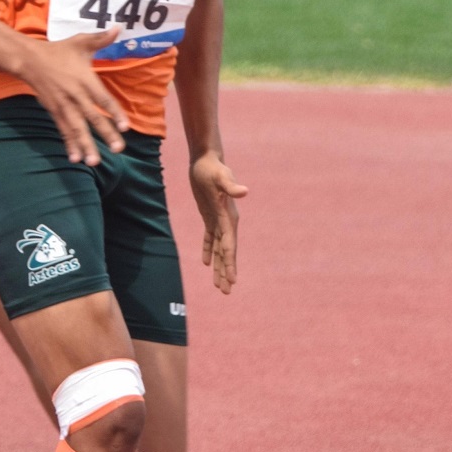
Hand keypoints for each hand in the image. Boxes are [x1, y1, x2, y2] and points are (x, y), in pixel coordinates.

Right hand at [19, 30, 129, 166]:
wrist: (28, 60)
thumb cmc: (58, 51)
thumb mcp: (80, 42)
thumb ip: (101, 39)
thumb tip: (119, 28)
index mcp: (84, 80)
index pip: (103, 99)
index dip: (114, 113)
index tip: (125, 127)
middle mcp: (75, 95)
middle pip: (92, 117)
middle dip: (105, 134)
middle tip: (118, 149)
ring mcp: (63, 105)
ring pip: (76, 128)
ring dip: (86, 145)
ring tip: (95, 162)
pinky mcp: (54, 111)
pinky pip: (63, 130)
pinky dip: (69, 144)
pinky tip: (76, 158)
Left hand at [189, 152, 247, 294]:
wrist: (207, 159)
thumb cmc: (213, 168)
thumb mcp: (220, 177)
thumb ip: (231, 186)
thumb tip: (244, 191)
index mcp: (229, 218)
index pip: (230, 246)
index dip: (230, 263)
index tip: (232, 280)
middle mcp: (227, 222)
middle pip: (227, 252)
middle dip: (226, 272)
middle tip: (226, 292)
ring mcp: (218, 219)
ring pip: (220, 249)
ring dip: (219, 266)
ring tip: (219, 285)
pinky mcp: (209, 215)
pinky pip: (210, 238)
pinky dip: (209, 251)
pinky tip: (207, 263)